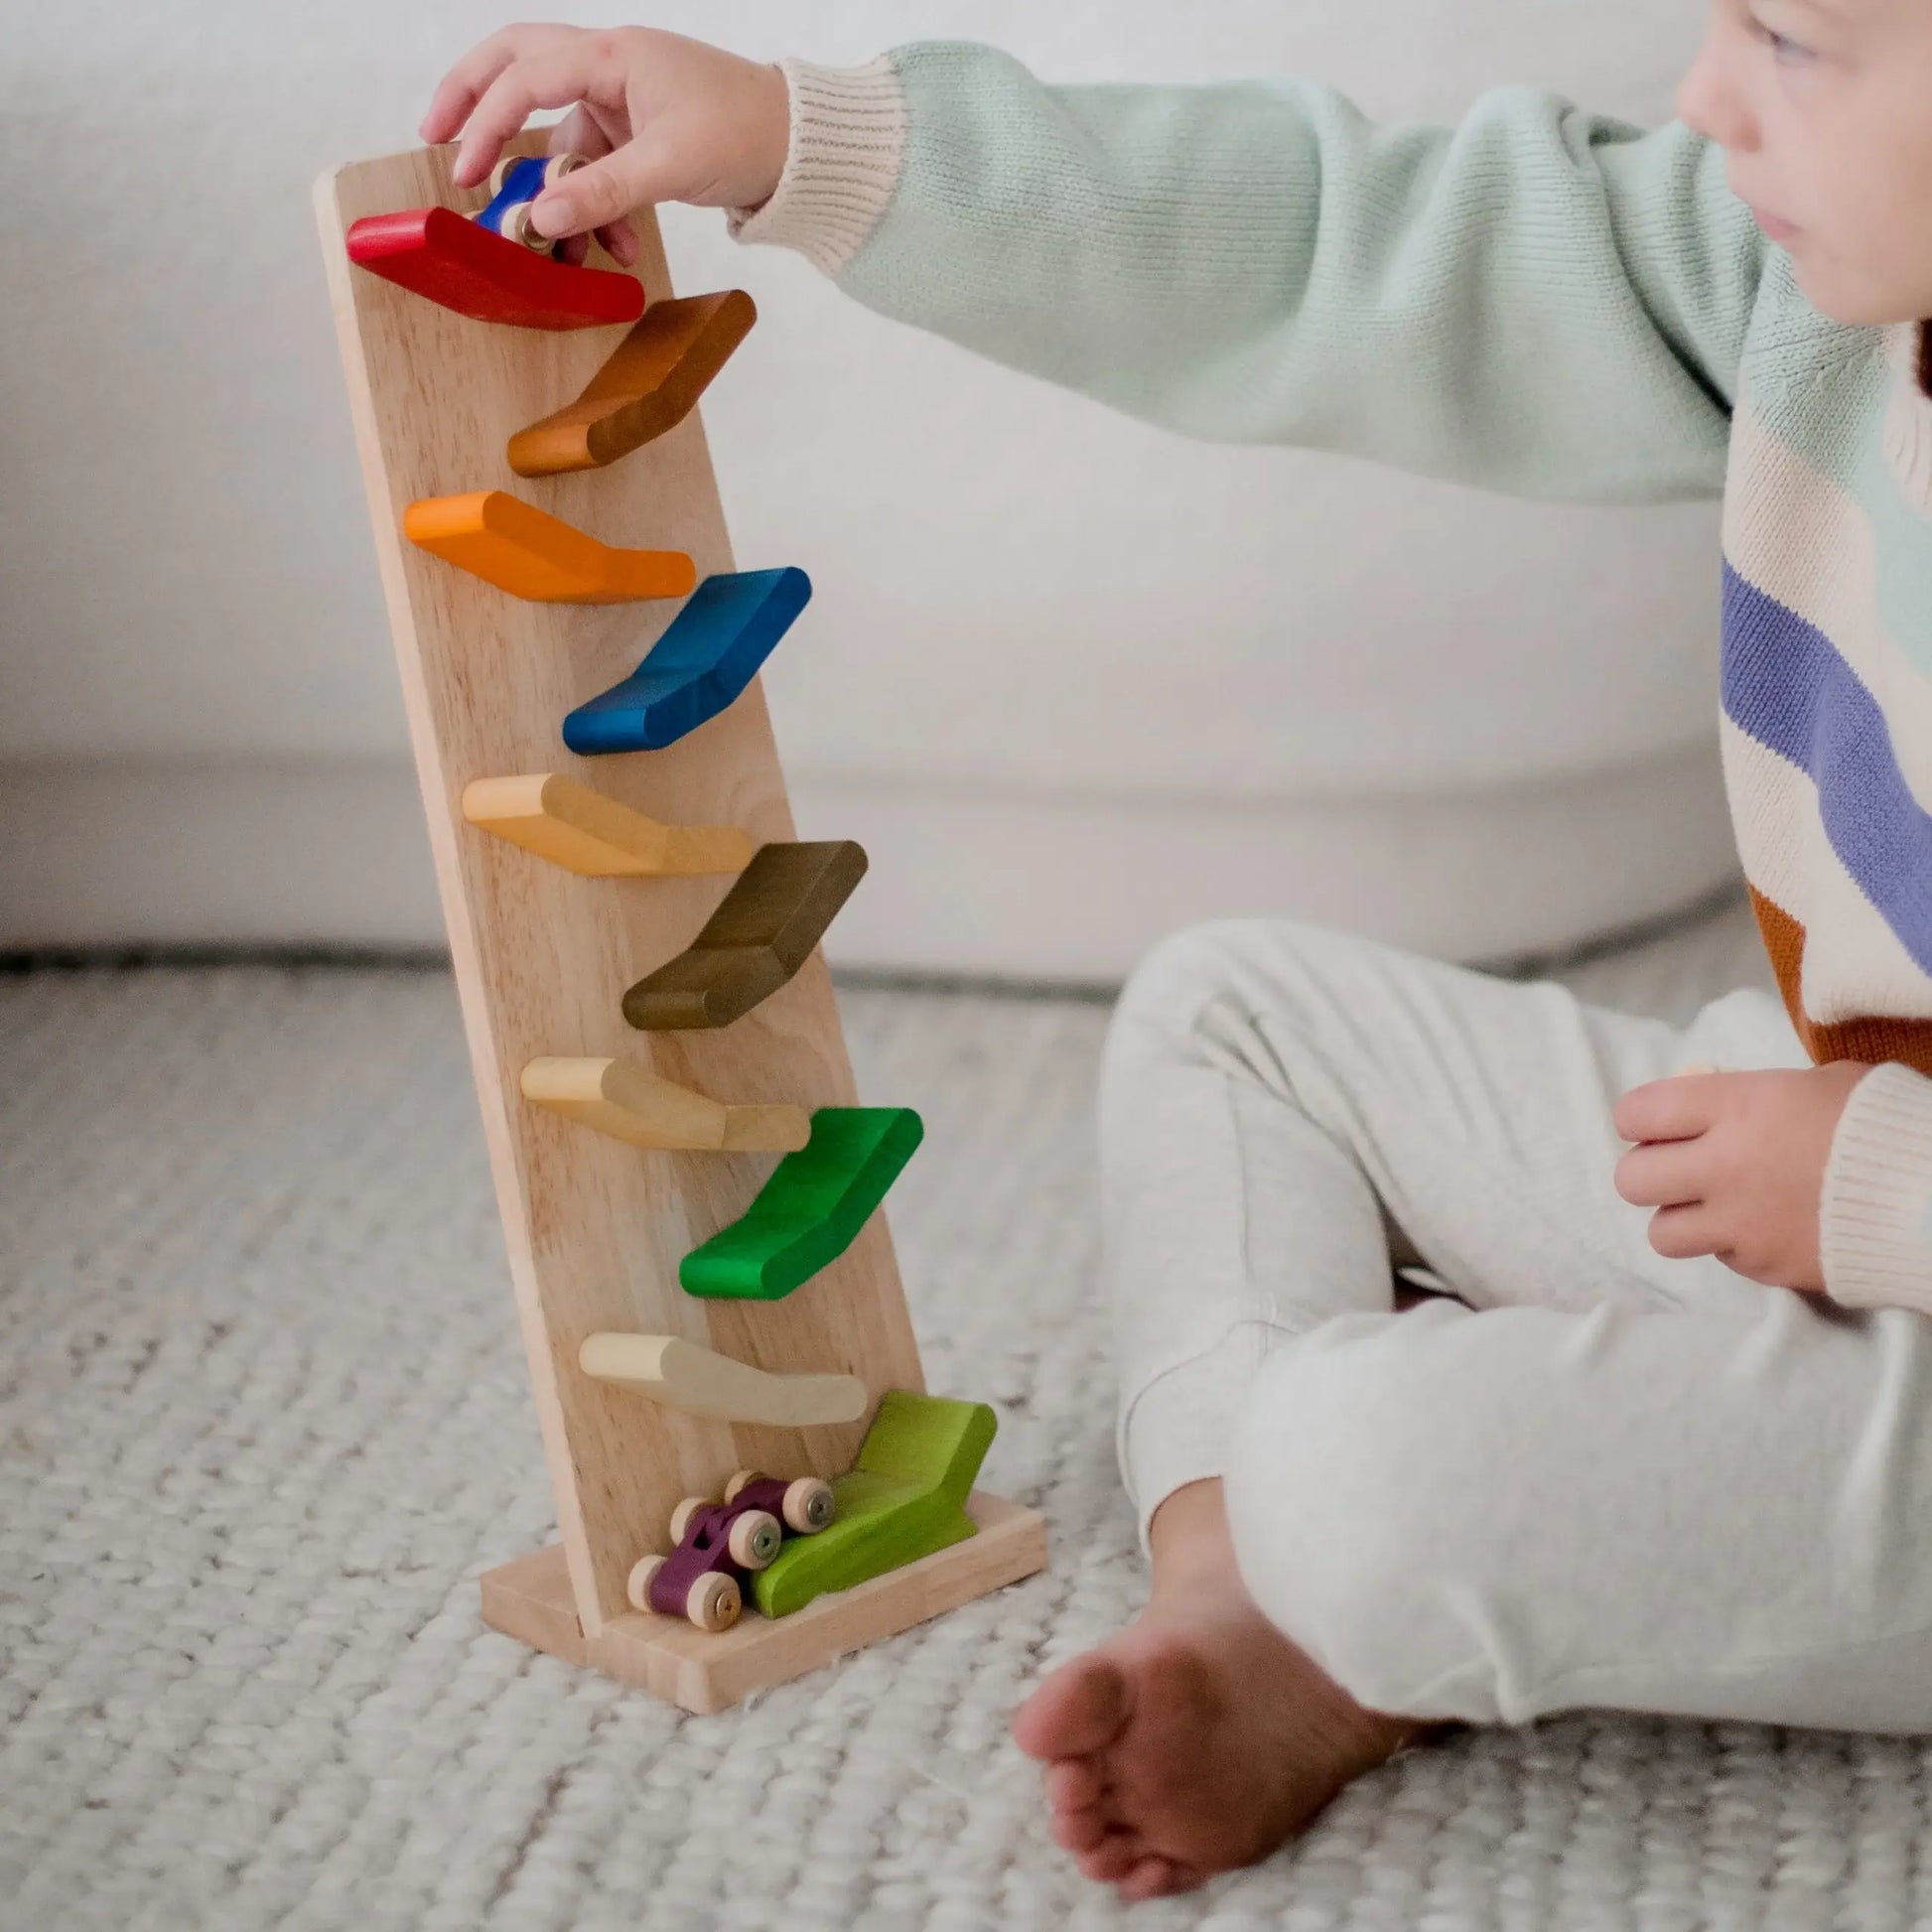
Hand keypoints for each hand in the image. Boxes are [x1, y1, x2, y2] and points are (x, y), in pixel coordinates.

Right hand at [420, 25, 790, 267]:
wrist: (803, 147)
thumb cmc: (748, 132)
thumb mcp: (671, 165)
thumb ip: (604, 192)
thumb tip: (541, 218)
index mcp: (614, 55)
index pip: (525, 76)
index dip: (486, 121)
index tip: (464, 171)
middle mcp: (609, 68)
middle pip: (519, 69)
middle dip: (477, 106)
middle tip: (439, 140)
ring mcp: (622, 102)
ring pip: (562, 140)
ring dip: (559, 195)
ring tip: (562, 249)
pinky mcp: (637, 137)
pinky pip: (597, 172)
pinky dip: (597, 210)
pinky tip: (619, 248)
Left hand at [1612, 1063, 1870, 1290]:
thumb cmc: (1883, 1123)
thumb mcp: (1820, 1083)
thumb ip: (1755, 1095)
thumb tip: (1716, 1103)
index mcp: (1735, 1107)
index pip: (1637, 1114)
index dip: (1641, 1120)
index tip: (1659, 1124)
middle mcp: (1723, 1166)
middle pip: (1631, 1180)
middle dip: (1649, 1172)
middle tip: (1680, 1167)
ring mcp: (1741, 1223)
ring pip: (1661, 1233)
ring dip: (1681, 1218)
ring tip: (1714, 1206)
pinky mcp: (1765, 1266)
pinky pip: (1720, 1258)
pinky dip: (1731, 1245)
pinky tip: (1764, 1228)